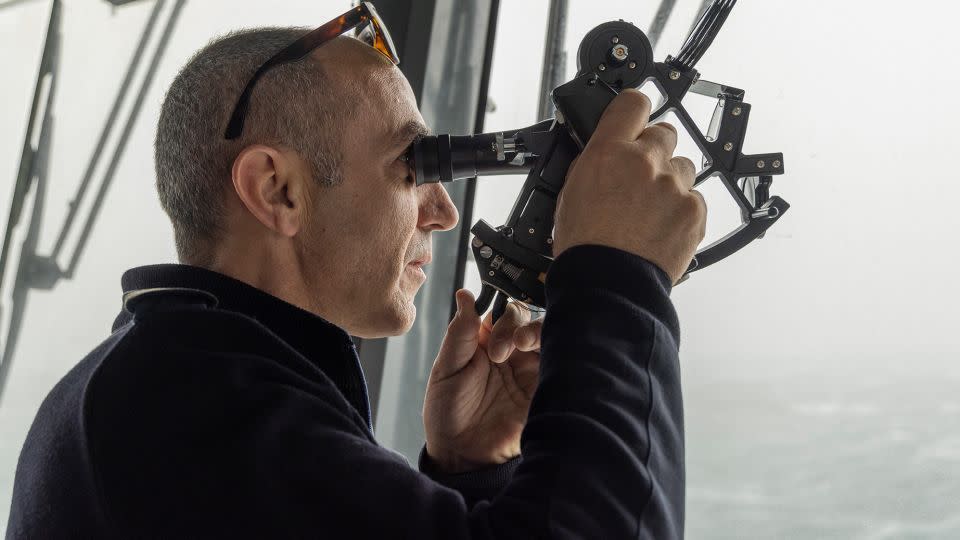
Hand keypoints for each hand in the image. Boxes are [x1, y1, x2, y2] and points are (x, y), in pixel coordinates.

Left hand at [422, 289, 541, 472]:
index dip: (499, 314)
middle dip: (515, 326)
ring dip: (536, 332)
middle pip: (527, 318)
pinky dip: (557, 351)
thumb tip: (465, 294)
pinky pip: (560, 361)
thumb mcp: (446, 370)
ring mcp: (530, 369)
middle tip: (499, 352)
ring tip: (521, 347)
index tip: (488, 332)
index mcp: (484, 341)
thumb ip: (459, 333)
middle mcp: (511, 351)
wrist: (462, 456)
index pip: (502, 311)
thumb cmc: (447, 414)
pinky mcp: (546, 387)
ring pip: (547, 334)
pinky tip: (543, 357)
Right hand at [552, 88, 706, 283]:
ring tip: (650, 210)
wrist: (608, 284)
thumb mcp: (571, 192)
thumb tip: (605, 151)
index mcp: (609, 152)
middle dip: (653, 150)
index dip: (634, 109)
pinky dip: (681, 211)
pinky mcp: (694, 210)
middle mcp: (645, 162)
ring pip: (682, 167)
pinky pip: (694, 199)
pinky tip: (661, 228)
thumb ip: (595, 162)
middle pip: (664, 133)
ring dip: (669, 181)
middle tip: (640, 176)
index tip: (635, 117)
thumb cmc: (585, 246)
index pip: (633, 102)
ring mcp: (674, 186)